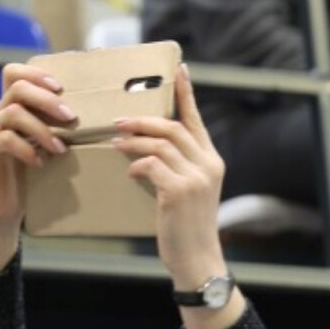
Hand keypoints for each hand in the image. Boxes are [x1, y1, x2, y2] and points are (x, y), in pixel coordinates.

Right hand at [0, 63, 74, 269]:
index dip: (36, 74)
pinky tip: (40, 162)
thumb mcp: (45, 149)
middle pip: (17, 88)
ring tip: (60, 148)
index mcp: (10, 109)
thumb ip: (56, 131)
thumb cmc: (29, 179)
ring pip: (13, 113)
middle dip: (47, 100)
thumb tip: (91, 122)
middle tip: (71, 117)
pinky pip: (3, 140)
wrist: (1, 210)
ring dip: (42, 128)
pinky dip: (26, 149)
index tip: (61, 88)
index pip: (13, 74)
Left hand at [111, 64, 224, 285]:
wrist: (197, 258)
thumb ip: (177, 167)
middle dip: (142, 120)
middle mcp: (209, 166)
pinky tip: (131, 172)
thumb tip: (144, 148)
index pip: (196, 120)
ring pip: (160, 143)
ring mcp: (196, 178)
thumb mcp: (189, 192)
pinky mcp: (180, 192)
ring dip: (134, 140)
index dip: (187, 94)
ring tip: (116, 143)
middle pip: (172, 127)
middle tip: (118, 121)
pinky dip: (137, 164)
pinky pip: (151, 165)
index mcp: (213, 161)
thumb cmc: (187, 227)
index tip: (179, 70)